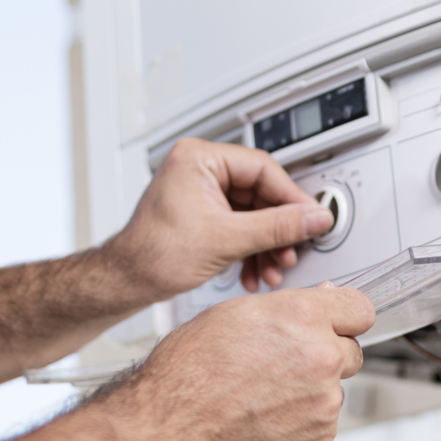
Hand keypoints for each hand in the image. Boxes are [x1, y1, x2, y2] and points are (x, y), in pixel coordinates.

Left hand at [103, 139, 334, 299]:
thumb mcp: (227, 239)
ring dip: (267, 244)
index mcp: (199, 158)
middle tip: (292, 250)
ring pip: (252, 213)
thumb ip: (278, 227)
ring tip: (274, 268)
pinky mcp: (202, 212)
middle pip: (260, 193)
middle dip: (277, 230)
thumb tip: (315, 218)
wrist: (125, 282)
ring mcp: (200, 191)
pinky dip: (251, 249)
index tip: (313, 218)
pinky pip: (239, 224)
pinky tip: (255, 272)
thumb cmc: (154, 254)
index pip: (263, 169)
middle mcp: (199, 168)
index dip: (292, 198)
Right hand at [117, 284, 375, 440]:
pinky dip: (297, 426)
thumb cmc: (188, 373)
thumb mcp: (232, 315)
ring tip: (259, 398)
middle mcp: (322, 360)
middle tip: (282, 365)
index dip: (345, 316)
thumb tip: (319, 302)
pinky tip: (261, 421)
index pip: (360, 309)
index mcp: (303, 318)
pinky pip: (318, 428)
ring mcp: (323, 406)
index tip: (339, 323)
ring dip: (308, 394)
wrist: (170, 432)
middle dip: (325, 355)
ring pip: (331, 393)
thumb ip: (287, 309)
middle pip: (351, 353)